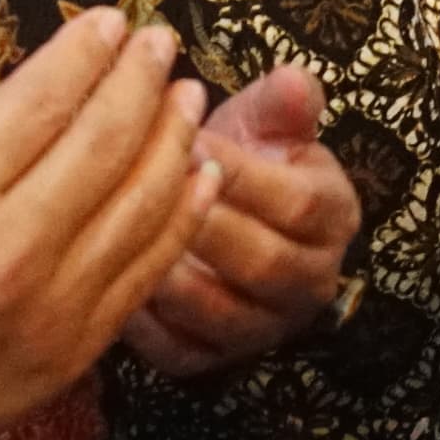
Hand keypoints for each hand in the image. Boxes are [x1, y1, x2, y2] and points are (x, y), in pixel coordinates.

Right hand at [0, 0, 215, 439]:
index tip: (110, 19)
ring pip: (139, 206)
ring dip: (172, 141)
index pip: (39, 103)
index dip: (84, 53)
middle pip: (104, 144)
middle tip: (161, 41)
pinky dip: (181, 220)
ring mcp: (49, 308)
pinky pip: (144, 274)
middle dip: (140, 82)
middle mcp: (6, 250)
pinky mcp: (71, 353)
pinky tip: (198, 178)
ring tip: (187, 94)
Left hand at [122, 64, 358, 376]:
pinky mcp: (212, 359)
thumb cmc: (241, 158)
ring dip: (172, 274)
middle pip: (264, 263)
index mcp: (333, 216)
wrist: (226, 214)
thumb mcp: (265, 122)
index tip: (189, 139)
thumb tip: (291, 80)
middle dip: (205, 225)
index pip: (299, 202)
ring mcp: (262, 327)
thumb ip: (281, 102)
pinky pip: (180, 351)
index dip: (243, 173)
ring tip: (123, 234)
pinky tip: (106, 280)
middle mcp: (310, 281)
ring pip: (220, 314)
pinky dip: (144, 322)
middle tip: (148, 189)